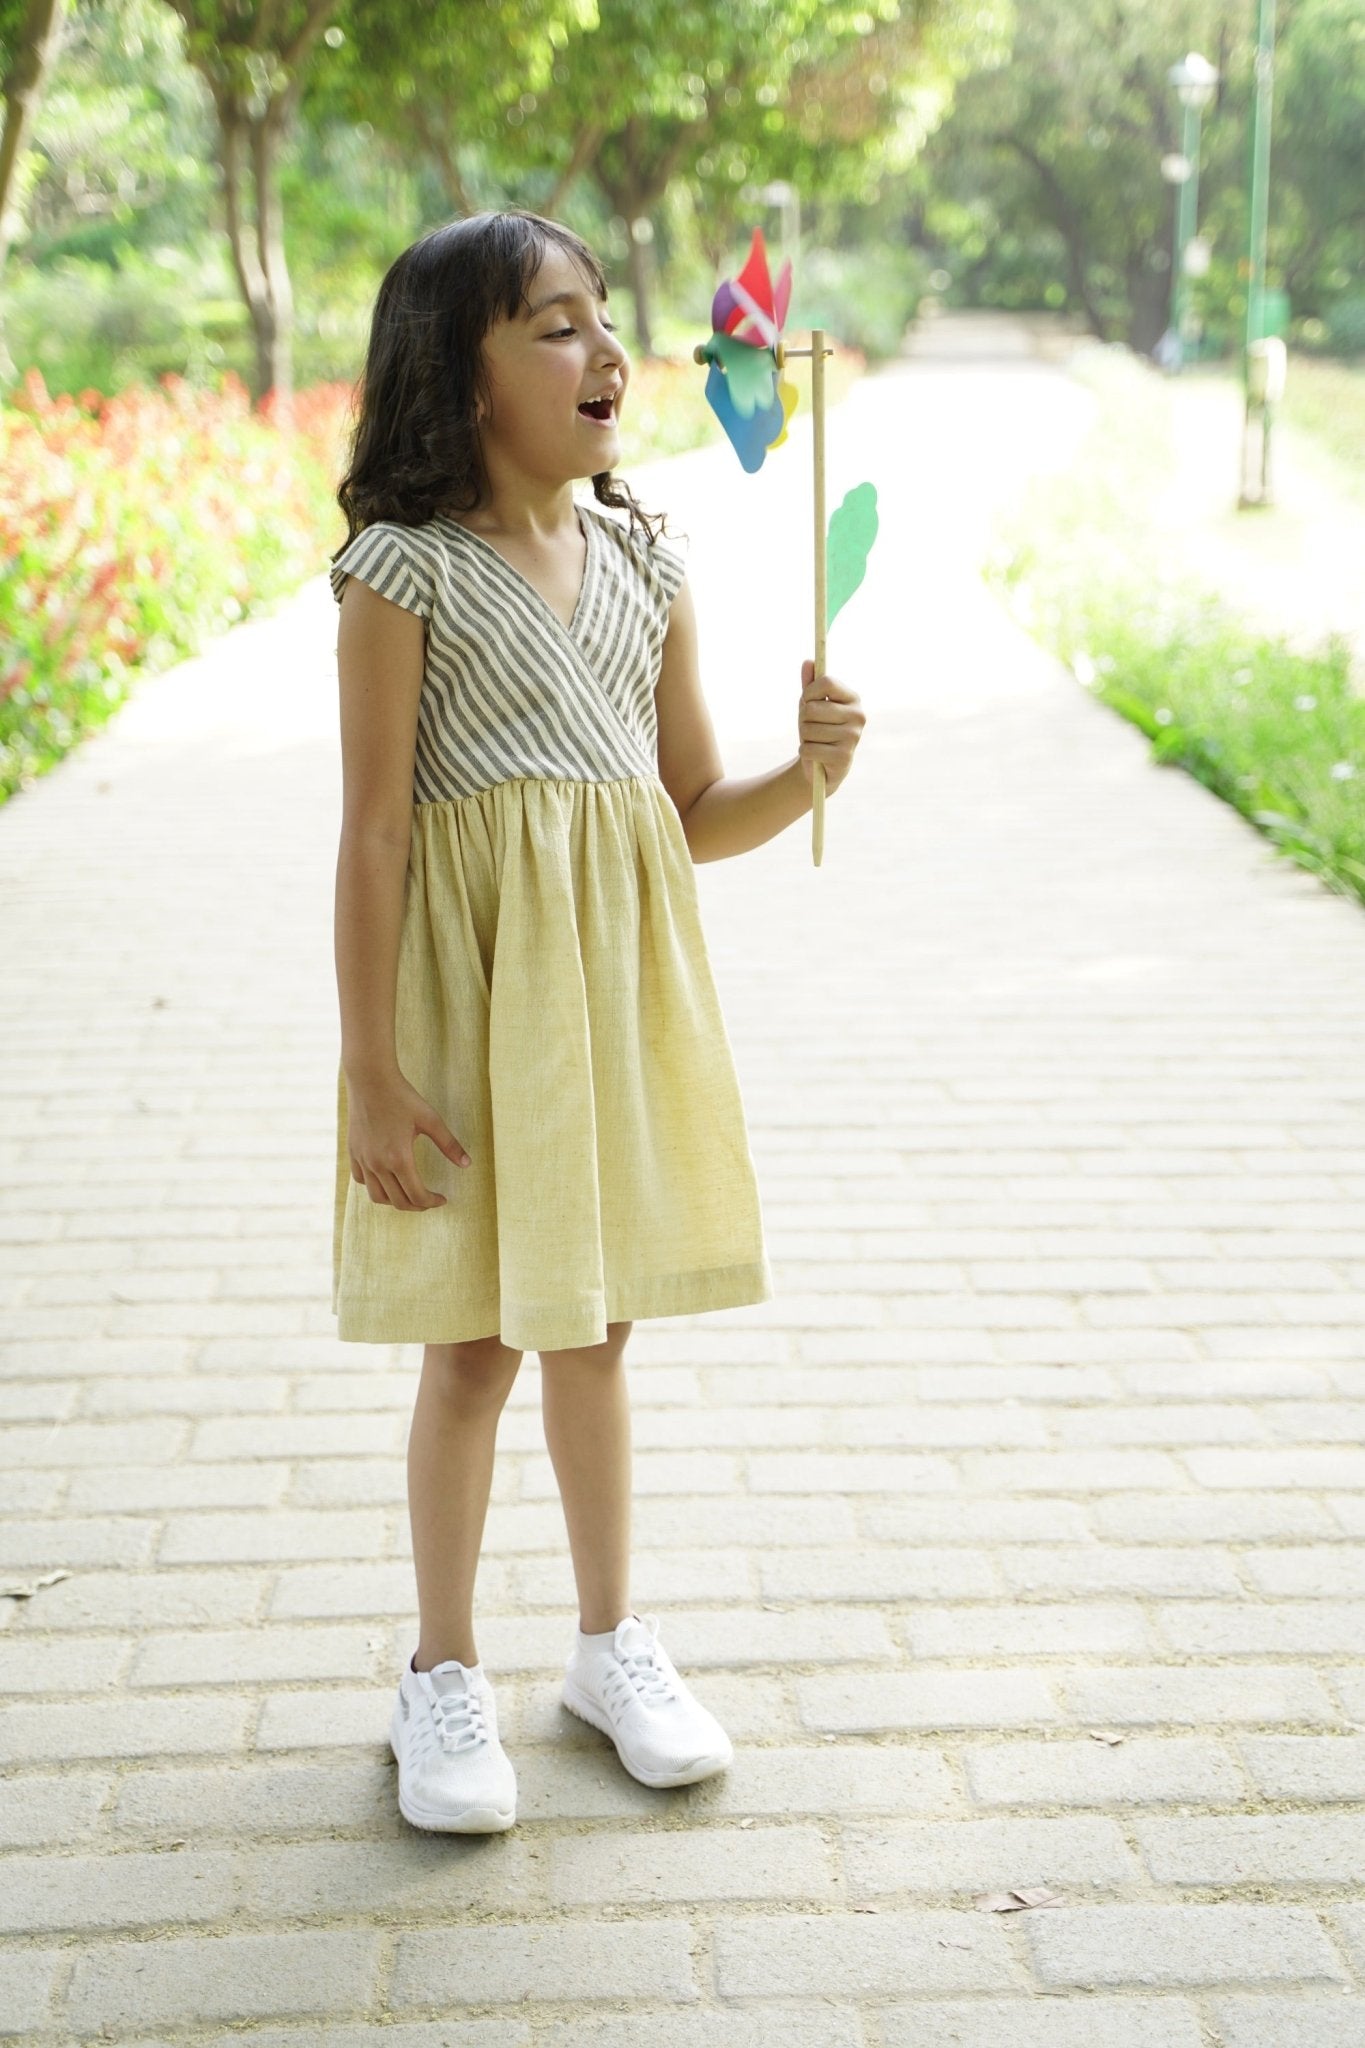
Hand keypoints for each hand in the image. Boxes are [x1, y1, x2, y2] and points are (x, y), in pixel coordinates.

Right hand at [345, 1068, 470, 1209]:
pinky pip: (361, 1180)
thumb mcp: (430, 1119)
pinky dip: (375, 1187)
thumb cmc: (402, 1097)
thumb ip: (449, 1144)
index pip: (417, 1196)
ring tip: (408, 1195)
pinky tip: (387, 1179)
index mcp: (399, 1159)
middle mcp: (378, 1164)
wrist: (370, 1079)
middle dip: (417, 1206)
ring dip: (395, 1201)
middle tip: (429, 1200)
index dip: (432, 1202)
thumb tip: (467, 1164)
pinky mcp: (353, 1152)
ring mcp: (363, 1160)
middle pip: (398, 1202)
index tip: (442, 1199)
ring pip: (377, 1197)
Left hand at [798, 660, 864, 793]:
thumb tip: (808, 662)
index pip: (826, 683)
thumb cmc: (817, 729)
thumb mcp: (811, 705)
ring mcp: (853, 737)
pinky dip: (806, 752)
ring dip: (805, 738)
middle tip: (812, 727)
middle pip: (812, 708)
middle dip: (804, 719)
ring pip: (808, 730)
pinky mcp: (844, 757)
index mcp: (852, 698)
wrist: (822, 765)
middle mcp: (858, 715)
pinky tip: (816, 756)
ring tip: (816, 742)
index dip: (809, 692)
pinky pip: (809, 749)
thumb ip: (810, 685)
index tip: (807, 701)